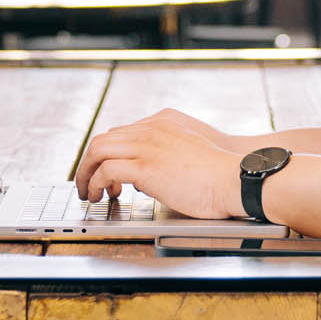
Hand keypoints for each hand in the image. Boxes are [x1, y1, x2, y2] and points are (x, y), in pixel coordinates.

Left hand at [74, 111, 244, 219]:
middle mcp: (150, 129)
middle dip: (89, 163)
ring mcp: (146, 146)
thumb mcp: (187, 154)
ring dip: (86, 173)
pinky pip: (106, 170)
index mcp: (162, 123)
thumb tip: (143, 178)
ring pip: (98, 150)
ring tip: (88, 193)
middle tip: (88, 183)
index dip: (107, 154)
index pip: (120, 133)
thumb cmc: (218, 174)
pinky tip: (101, 195)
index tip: (104, 173)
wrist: (234, 178)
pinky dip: (96, 183)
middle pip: (103, 139)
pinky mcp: (145, 166)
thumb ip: (164, 157)